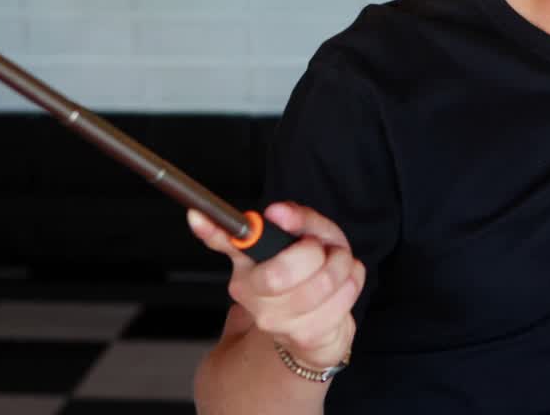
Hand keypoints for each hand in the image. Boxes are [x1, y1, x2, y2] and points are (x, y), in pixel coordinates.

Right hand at [188, 203, 365, 367]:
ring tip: (339, 263)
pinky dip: (351, 284)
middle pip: (280, 272)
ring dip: (341, 266)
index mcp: (246, 267)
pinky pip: (339, 303)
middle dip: (313, 252)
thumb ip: (297, 218)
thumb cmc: (311, 275)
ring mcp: (276, 320)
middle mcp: (253, 295)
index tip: (197, 214)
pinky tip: (344, 283)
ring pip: (320, 285)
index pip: (227, 246)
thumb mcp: (309, 236)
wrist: (317, 331)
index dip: (212, 231)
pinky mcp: (303, 337)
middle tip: (321, 248)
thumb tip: (278, 212)